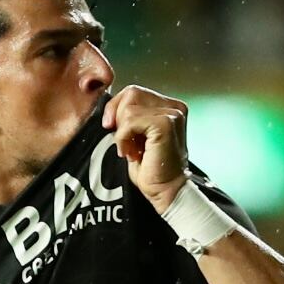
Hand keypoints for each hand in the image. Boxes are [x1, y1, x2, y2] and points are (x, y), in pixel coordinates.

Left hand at [102, 84, 188, 211]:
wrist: (165, 191)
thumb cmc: (151, 169)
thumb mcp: (136, 136)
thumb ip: (129, 117)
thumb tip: (109, 108)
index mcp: (169, 107)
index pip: (134, 92)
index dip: (117, 108)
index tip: (112, 129)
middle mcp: (174, 107)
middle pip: (131, 93)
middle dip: (117, 117)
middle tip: (123, 143)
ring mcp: (172, 113)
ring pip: (129, 107)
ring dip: (122, 132)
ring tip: (131, 151)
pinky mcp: (165, 123)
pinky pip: (130, 120)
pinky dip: (123, 138)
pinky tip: (132, 154)